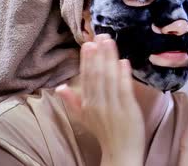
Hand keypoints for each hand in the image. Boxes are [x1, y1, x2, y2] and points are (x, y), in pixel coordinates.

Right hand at [56, 34, 144, 165]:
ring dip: (109, 58)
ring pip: (109, 78)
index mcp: (87, 105)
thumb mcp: (84, 117)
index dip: (87, 61)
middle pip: (97, 75)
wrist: (120, 153)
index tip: (88, 44)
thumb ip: (72, 101)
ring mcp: (113, 107)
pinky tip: (123, 61)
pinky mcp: (128, 109)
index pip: (86, 79)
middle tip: (99, 36)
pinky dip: (123, 74)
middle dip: (98, 54)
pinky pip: (124, 89)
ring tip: (110, 42)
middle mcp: (98, 104)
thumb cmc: (104, 133)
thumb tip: (59, 87)